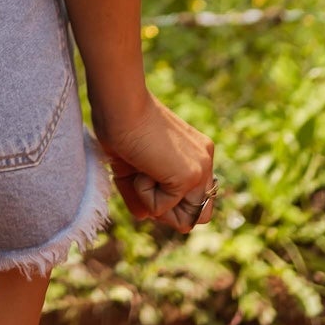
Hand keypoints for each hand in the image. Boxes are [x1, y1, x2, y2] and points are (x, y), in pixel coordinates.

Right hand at [90, 85, 215, 233]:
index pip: (195, 198)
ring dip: (158, 206)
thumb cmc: (119, 124)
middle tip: (146, 184)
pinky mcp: (190, 176)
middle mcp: (205, 159)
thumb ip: (142, 194)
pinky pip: (162, 208)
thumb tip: (145, 217)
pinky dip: (143, 193)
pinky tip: (141, 165)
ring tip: (144, 173)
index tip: (146, 179)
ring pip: (187, 219)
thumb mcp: (132, 165)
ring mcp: (201, 169)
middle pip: (199, 215)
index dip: (170, 201)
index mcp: (196, 152)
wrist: (119, 104)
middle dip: (170, 212)